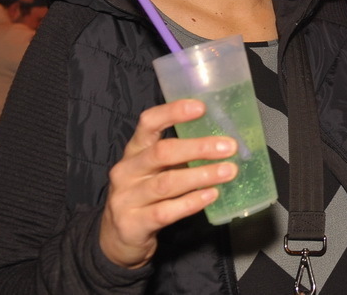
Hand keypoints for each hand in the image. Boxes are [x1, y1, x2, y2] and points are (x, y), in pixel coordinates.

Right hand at [98, 99, 237, 268]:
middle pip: (162, 152)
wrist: (117, 238)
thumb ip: (179, 155)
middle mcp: (127, 170)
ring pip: (167, 183)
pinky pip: (166, 211)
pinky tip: (211, 196)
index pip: (148, 123)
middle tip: (229, 147)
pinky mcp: (132, 224)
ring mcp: (126, 198)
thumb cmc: (144, 195)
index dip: (173, 112)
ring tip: (228, 172)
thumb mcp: (154, 169)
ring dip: (201, 175)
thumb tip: (222, 143)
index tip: (201, 107)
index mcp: (134, 150)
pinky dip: (191, 202)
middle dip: (199, 148)